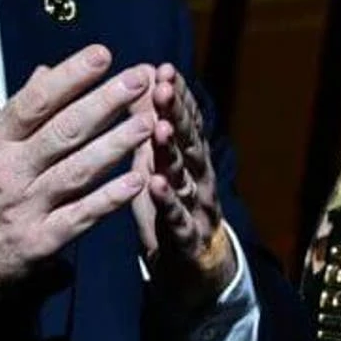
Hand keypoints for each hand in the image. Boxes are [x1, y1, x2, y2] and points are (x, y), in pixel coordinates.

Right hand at [0, 45, 151, 318]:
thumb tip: (45, 72)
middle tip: (140, 78)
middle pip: (64, 129)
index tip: (102, 54)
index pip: (34, 101)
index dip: (70, 76)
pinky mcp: (38, 242)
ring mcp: (24, 206)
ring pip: (78, 169)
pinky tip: (137, 180)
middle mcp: (8, 171)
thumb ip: (16, 114)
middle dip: (106, 100)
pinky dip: (110, 198)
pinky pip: (81, 216)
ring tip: (150, 122)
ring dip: (117, 144)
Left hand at [131, 65, 235, 313]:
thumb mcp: (158, 164)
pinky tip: (156, 185)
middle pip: (189, 141)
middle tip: (163, 87)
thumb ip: (152, 125)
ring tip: (159, 128)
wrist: (195, 271)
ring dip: (173, 151)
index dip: (177, 96)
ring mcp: (197, 209)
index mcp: (189, 159)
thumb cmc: (170, 208)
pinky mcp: (188, 240)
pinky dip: (169, 202)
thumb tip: (142, 79)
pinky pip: (177, 219)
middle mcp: (198, 178)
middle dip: (176, 113)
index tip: (163, 68)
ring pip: (186, 176)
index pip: (185, 121)